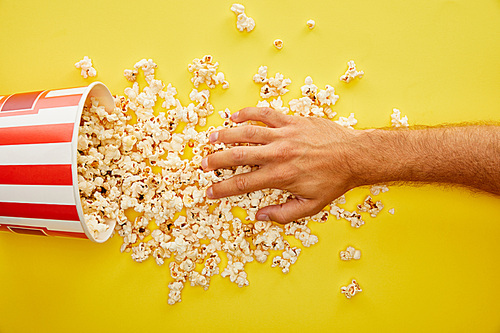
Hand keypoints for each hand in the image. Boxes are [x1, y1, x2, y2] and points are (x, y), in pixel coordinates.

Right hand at [201, 107, 361, 223]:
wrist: (354, 156)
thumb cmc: (333, 181)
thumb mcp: (311, 206)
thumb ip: (284, 213)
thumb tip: (260, 216)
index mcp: (280, 176)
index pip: (242, 184)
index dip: (222, 189)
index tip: (208, 192)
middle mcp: (278, 154)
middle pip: (238, 156)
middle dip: (216, 160)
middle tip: (202, 164)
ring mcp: (284, 135)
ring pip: (247, 133)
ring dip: (226, 135)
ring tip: (211, 138)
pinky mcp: (292, 120)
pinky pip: (266, 113)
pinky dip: (249, 113)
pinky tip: (236, 115)